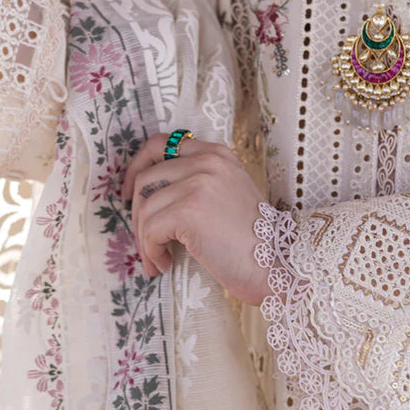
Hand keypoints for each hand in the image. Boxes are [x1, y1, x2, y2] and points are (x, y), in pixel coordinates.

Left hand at [122, 133, 268, 306]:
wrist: (279, 265)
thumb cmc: (253, 242)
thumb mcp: (228, 195)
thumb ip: (197, 183)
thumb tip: (147, 197)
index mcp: (216, 154)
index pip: (160, 144)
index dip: (137, 167)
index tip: (131, 194)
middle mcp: (207, 161)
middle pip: (146, 178)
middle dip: (138, 214)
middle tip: (144, 241)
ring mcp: (199, 183)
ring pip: (144, 207)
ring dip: (143, 240)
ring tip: (157, 260)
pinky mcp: (190, 210)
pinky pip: (150, 229)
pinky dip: (150, 251)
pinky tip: (165, 264)